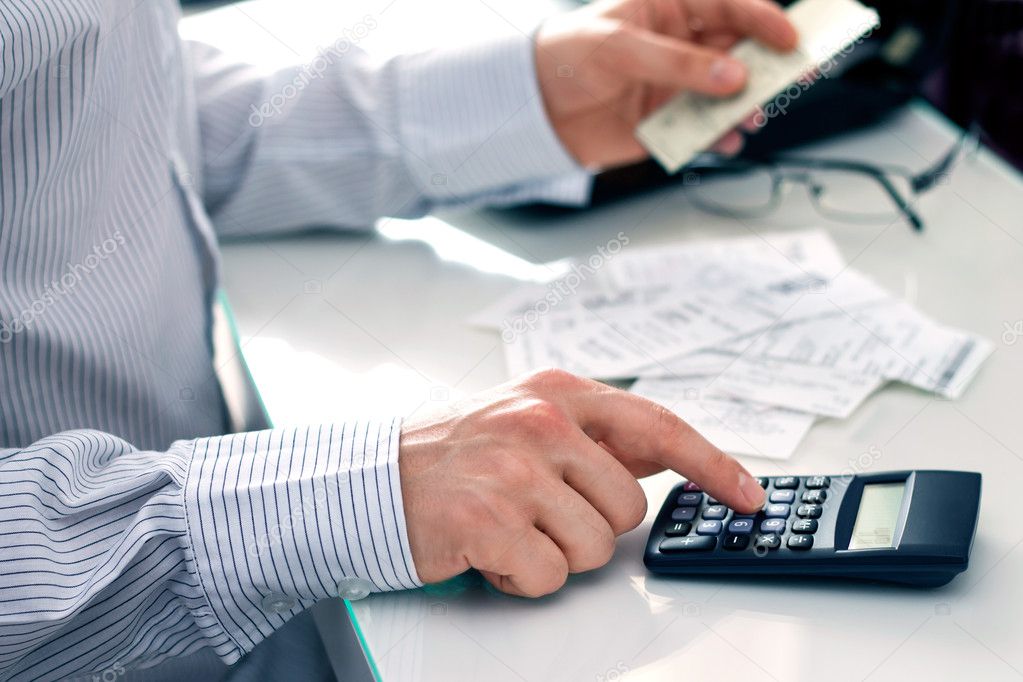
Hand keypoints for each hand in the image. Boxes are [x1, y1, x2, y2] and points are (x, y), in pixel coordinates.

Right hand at [399, 369, 765, 596]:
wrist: (366, 480)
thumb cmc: (450, 455)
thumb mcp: (524, 418)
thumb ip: (594, 435)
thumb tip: (668, 457)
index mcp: (557, 392)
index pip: (659, 426)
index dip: (713, 464)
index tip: (748, 495)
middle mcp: (540, 422)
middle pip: (628, 507)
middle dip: (590, 526)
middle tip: (538, 514)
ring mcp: (514, 469)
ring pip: (594, 549)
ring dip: (554, 555)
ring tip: (509, 528)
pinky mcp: (488, 518)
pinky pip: (547, 577)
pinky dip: (520, 578)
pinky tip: (487, 550)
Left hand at [535, 0, 797, 167]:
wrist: (532, 110)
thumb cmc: (564, 58)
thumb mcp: (618, 49)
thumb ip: (676, 62)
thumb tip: (730, 76)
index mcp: (671, 8)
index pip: (729, 6)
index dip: (764, 20)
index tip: (790, 39)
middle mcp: (682, 45)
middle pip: (741, 52)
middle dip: (768, 67)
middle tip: (795, 79)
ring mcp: (678, 86)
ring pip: (728, 94)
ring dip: (746, 105)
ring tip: (752, 116)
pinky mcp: (668, 123)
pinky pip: (705, 130)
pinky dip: (719, 137)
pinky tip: (725, 140)